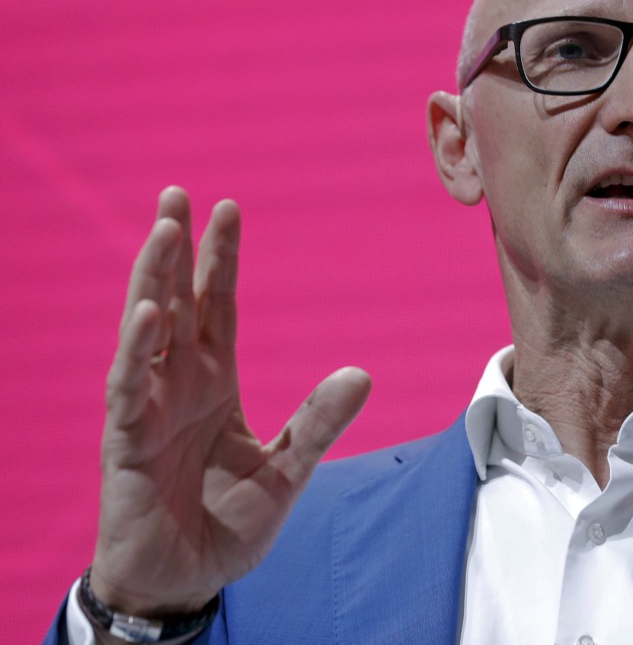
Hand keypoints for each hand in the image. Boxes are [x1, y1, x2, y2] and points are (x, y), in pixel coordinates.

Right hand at [89, 188, 370, 618]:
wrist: (187, 581)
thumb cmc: (227, 523)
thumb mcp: (289, 469)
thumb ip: (319, 422)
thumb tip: (362, 372)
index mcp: (213, 384)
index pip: (215, 308)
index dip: (220, 261)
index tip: (228, 208)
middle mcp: (177, 387)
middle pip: (175, 303)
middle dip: (176, 250)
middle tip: (176, 195)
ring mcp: (147, 411)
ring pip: (146, 333)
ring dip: (153, 280)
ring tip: (164, 229)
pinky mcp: (127, 444)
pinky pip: (129, 389)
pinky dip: (137, 351)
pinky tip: (149, 313)